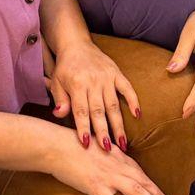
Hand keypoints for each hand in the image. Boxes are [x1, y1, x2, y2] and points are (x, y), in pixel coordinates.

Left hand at [47, 38, 139, 152]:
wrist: (75, 43)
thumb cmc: (65, 67)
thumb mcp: (56, 81)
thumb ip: (60, 99)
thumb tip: (59, 115)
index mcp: (77, 84)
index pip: (80, 111)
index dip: (83, 128)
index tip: (86, 144)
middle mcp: (93, 81)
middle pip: (99, 111)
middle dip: (103, 131)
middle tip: (108, 150)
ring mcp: (106, 77)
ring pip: (113, 105)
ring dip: (118, 124)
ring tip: (123, 143)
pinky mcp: (116, 72)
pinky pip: (127, 88)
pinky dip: (133, 101)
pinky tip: (137, 115)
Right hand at [47, 128, 170, 194]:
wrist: (54, 145)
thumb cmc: (69, 144)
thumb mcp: (93, 145)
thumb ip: (105, 155)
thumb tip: (111, 163)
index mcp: (115, 155)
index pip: (139, 172)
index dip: (152, 185)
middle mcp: (115, 165)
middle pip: (143, 182)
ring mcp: (106, 176)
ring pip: (135, 191)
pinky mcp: (94, 186)